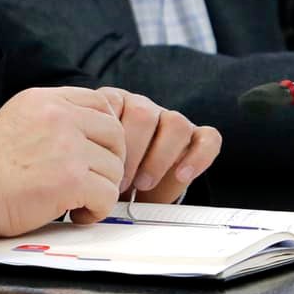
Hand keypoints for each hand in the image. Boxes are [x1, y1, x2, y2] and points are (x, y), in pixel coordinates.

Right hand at [0, 87, 124, 237]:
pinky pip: (107, 195)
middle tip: (93, 179)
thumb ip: (54, 116)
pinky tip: (77, 213)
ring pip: (114, 168)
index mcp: (44, 99)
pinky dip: (96, 210)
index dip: (106, 130)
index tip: (97, 152)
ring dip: (101, 189)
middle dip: (111, 161)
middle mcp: (59, 116)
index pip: (100, 102)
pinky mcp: (71, 179)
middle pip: (115, 134)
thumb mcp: (19, 118)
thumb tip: (91, 130)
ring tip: (78, 200)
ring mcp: (67, 147)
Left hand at [94, 88, 222, 203]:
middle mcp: (143, 108)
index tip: (102, 165)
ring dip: (160, 157)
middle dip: (132, 152)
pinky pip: (208, 138)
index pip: (111, 104)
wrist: (132, 190)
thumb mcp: (93, 162)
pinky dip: (197, 158)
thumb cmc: (108, 173)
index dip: (107, 137)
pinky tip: (181, 176)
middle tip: (122, 183)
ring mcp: (171, 120)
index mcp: (113, 105)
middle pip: (144, 114)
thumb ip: (89, 159)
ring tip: (144, 185)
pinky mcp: (198, 137)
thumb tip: (85, 180)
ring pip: (175, 123)